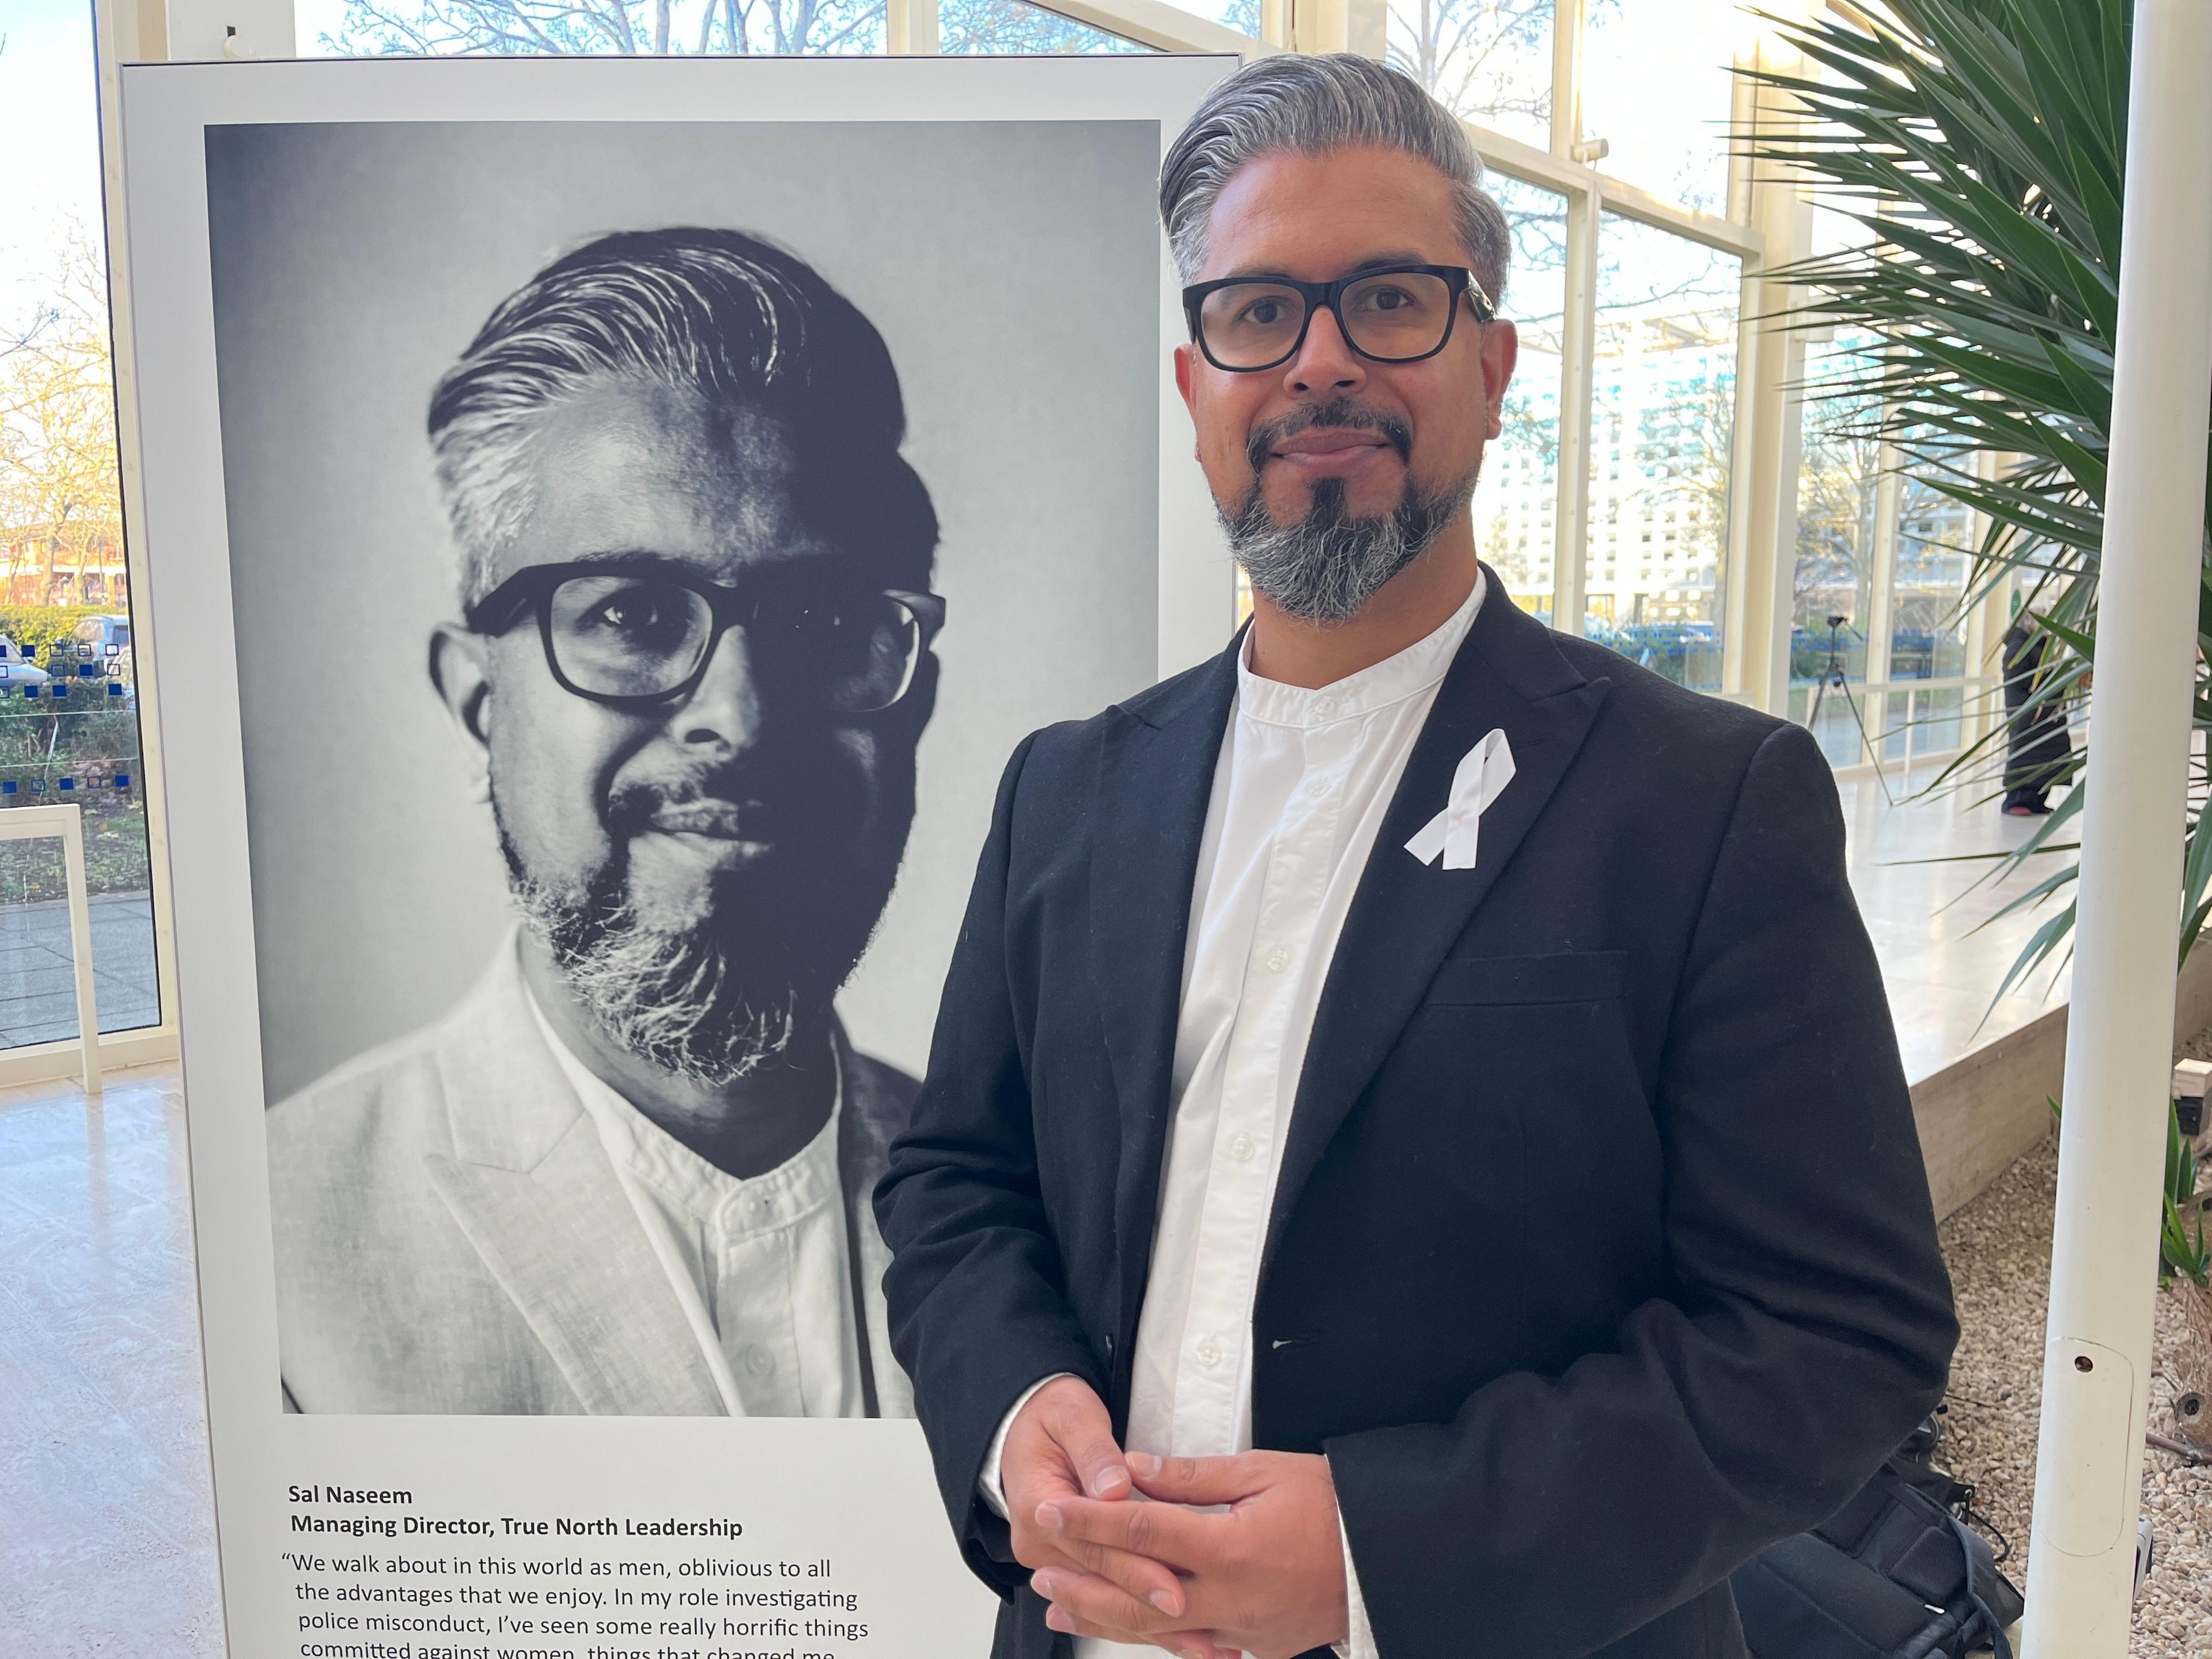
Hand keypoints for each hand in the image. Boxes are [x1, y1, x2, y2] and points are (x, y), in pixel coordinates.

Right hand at [1001, 1378, 1184, 1620]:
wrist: (1023, 1424)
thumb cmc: (1053, 1414)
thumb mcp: (1073, 1415)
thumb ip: (1095, 1452)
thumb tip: (1114, 1488)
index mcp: (1037, 1505)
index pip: (1094, 1546)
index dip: (1138, 1568)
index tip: (1176, 1586)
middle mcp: (1040, 1543)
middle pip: (1103, 1580)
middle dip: (1152, 1605)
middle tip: (1200, 1627)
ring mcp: (1053, 1559)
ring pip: (1108, 1598)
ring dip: (1155, 1626)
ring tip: (1205, 1647)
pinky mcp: (1072, 1565)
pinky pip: (1109, 1597)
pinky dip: (1146, 1620)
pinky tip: (1184, 1638)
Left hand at [1030, 1450, 1349, 1658]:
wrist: (1385, 1558)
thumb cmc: (1331, 1505)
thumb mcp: (1264, 1472)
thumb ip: (1194, 1477)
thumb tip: (1135, 1471)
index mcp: (1230, 1548)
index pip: (1141, 1532)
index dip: (1089, 1521)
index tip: (1050, 1510)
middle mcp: (1229, 1598)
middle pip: (1136, 1598)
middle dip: (1082, 1584)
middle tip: (1038, 1572)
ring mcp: (1241, 1629)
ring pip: (1157, 1630)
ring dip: (1104, 1617)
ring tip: (1061, 1606)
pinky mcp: (1253, 1645)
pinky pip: (1190, 1643)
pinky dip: (1149, 1635)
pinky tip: (1124, 1627)